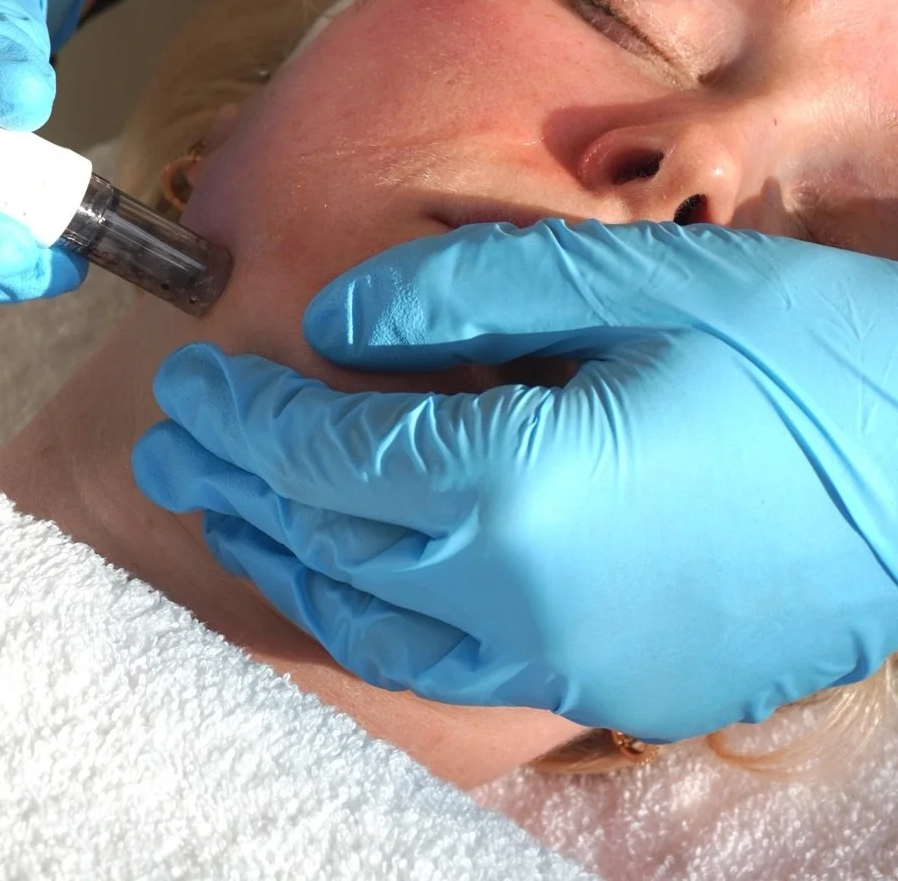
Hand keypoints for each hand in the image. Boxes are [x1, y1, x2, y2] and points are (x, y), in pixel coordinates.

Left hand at [134, 218, 897, 739]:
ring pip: (367, 622)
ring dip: (280, 556)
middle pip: (326, 540)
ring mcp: (563, 660)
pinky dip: (363, 618)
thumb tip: (333, 319)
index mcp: (516, 485)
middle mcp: (518, 597)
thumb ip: (460, 296)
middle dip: (235, 481)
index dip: (245, 411)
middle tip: (173, 439)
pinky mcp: (604, 685)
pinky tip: (345, 578)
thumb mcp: (628, 283)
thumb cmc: (793, 357)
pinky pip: (442, 664)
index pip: (327, 452)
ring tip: (225, 503)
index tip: (190, 374)